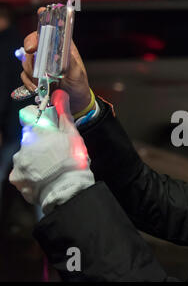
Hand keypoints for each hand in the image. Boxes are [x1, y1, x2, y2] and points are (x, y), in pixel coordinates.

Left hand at [9, 97, 94, 213]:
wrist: (67, 190)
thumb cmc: (72, 161)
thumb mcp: (73, 135)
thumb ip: (64, 114)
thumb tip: (60, 95)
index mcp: (36, 131)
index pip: (29, 118)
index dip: (40, 123)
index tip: (48, 131)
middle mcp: (23, 145)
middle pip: (29, 141)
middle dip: (40, 146)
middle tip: (55, 155)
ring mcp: (18, 162)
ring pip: (25, 157)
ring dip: (35, 161)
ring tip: (51, 170)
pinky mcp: (17, 178)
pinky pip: (22, 174)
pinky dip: (31, 176)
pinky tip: (44, 178)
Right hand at [20, 7, 91, 115]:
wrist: (75, 102)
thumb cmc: (79, 84)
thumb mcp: (78, 73)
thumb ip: (70, 63)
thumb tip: (62, 54)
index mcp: (61, 46)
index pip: (49, 30)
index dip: (41, 26)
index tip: (38, 31)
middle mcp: (49, 53)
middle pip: (32, 43)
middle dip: (31, 51)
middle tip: (33, 57)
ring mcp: (40, 64)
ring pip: (26, 61)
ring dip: (32, 72)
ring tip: (44, 82)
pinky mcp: (34, 76)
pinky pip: (24, 76)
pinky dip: (29, 83)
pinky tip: (38, 89)